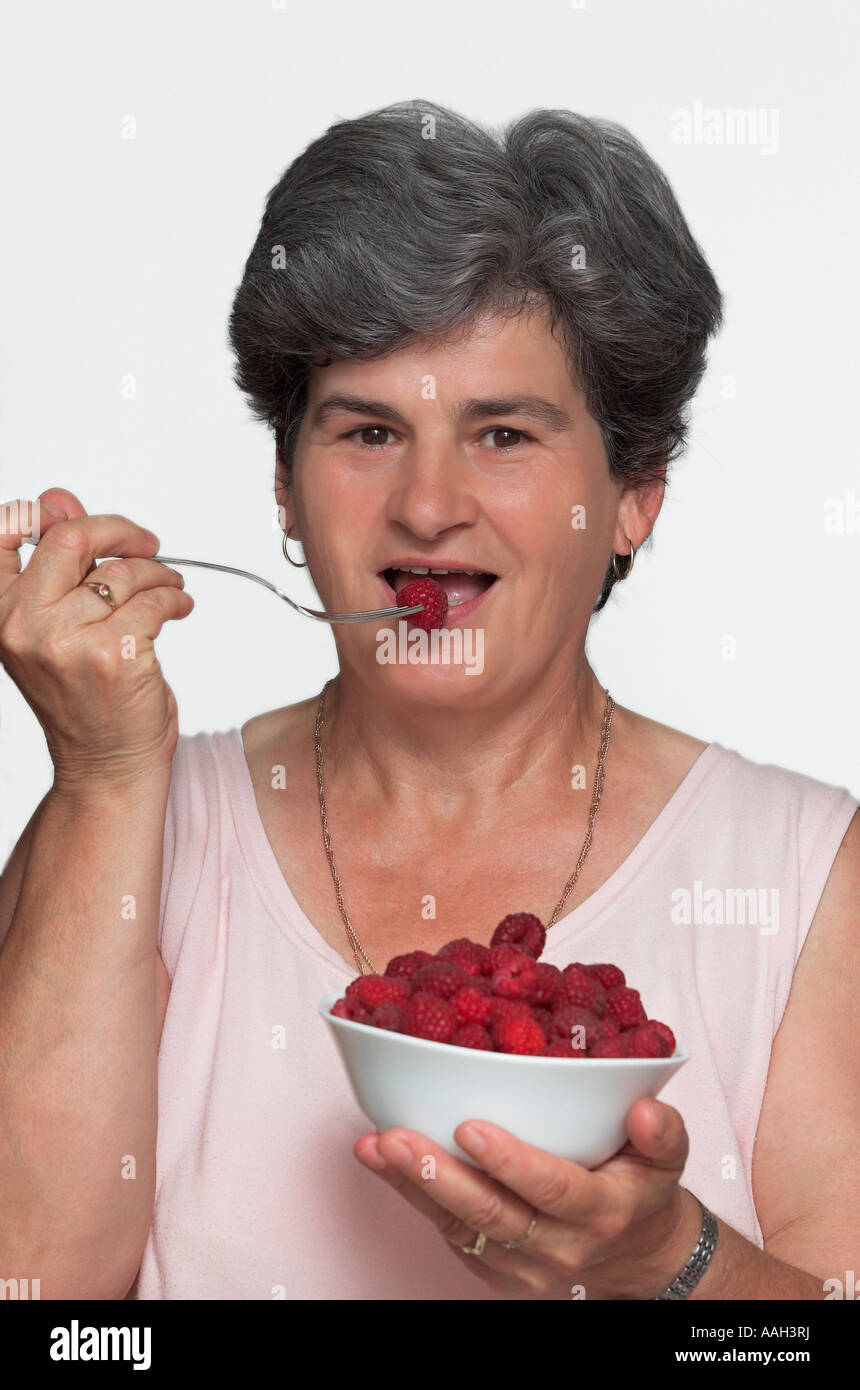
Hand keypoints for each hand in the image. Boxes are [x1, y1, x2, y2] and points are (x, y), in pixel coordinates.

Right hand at [0, 488, 193, 793]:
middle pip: (73, 539)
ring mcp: (66, 641)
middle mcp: (23, 625)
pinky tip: (178, 607)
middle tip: (148, 543)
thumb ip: (57, 566)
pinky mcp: (113, 654)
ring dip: (159, 573)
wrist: (106, 765)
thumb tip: (59, 498)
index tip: (76, 514)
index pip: (4, 534)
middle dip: (121, 532)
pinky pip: (155, 599)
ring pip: (124, 572)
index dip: (44, 513)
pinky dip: (176, 597)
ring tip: (169, 587)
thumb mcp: (55, 628)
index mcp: (0, 613)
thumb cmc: (85, 699)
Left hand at [354, 1096, 701, 1298]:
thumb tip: (645, 1107)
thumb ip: (662, 1132)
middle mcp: (558, 1245)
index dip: (510, 1161)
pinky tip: (382, 1159)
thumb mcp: (667, 1157)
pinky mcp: (493, 1267)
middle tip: (395, 1136)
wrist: (634, 1251)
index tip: (470, 1126)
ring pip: (459, 1225)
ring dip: (410, 1184)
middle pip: (490, 1215)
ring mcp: (521, 1263)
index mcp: (600, 1211)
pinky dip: (411, 1195)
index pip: (552, 1189)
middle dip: (437, 1174)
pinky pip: (447, 1232)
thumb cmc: (640, 1187)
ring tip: (373, 1144)